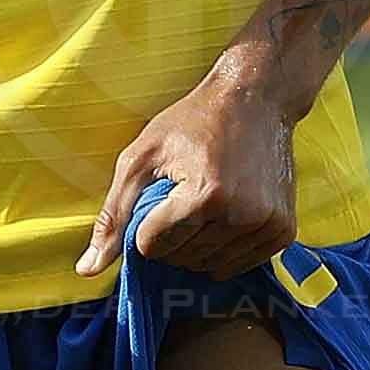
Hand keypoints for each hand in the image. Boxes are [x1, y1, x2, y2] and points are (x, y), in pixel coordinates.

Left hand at [80, 55, 298, 277]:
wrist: (257, 99)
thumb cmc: (192, 122)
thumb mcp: (141, 158)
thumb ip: (112, 216)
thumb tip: (86, 270)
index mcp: (204, 195)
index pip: (152, 247)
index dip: (147, 225)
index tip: (161, 195)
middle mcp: (240, 215)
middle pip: (182, 259)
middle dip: (173, 237)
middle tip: (183, 197)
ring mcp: (266, 225)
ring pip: (211, 267)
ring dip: (199, 245)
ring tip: (206, 204)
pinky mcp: (283, 230)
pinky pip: (240, 265)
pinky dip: (226, 248)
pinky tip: (228, 215)